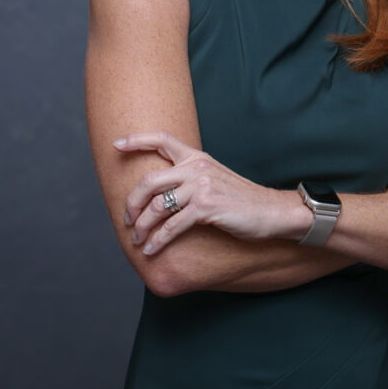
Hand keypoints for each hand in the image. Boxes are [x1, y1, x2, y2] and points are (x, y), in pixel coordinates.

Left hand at [113, 131, 304, 253]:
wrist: (271, 211)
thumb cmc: (241, 200)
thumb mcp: (213, 178)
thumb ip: (190, 177)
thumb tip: (161, 192)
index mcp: (197, 157)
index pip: (162, 139)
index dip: (137, 140)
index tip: (117, 144)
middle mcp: (197, 167)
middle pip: (150, 181)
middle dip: (132, 202)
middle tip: (127, 219)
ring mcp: (201, 186)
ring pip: (157, 206)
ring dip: (142, 226)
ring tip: (137, 239)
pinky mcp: (206, 207)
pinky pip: (172, 226)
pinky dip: (158, 240)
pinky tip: (151, 249)